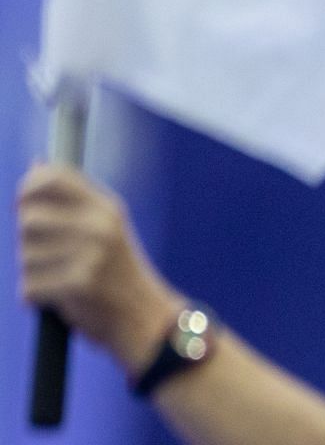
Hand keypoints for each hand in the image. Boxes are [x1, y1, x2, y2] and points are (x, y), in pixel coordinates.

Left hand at [17, 164, 185, 374]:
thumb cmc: (115, 272)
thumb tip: (37, 164)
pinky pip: (28, 286)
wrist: (143, 317)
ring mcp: (90, 254)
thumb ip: (70, 201)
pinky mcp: (78, 284)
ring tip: (58, 278)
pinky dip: (35, 297)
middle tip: (47, 255)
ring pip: (24, 256)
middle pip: (28, 219)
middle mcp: (99, 225)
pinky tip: (57, 298)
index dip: (29, 186)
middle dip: (27, 241)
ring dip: (31, 272)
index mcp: (106, 207)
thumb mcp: (104, 227)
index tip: (23, 202)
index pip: (54, 178)